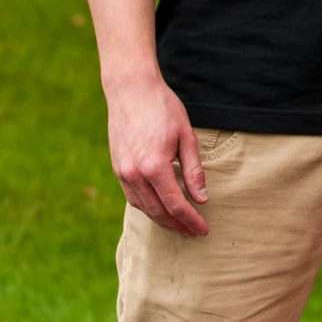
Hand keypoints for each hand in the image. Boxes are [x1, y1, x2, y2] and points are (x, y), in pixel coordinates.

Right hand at [106, 68, 209, 235]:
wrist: (131, 89)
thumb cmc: (163, 108)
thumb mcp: (186, 136)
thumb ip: (193, 170)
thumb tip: (201, 199)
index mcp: (154, 167)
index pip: (175, 205)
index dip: (191, 220)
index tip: (203, 230)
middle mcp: (134, 174)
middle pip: (158, 212)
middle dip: (177, 225)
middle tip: (193, 232)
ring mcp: (123, 172)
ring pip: (143, 207)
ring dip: (162, 219)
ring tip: (179, 224)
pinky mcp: (117, 168)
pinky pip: (132, 196)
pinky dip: (147, 206)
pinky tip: (160, 207)